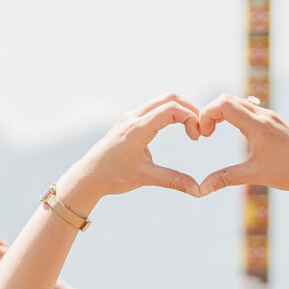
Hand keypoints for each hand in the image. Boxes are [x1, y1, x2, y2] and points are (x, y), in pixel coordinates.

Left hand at [58, 93, 206, 208]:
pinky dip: (169, 113)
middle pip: (169, 98)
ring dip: (179, 110)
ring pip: (161, 101)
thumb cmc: (113, 176)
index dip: (191, 118)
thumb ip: (173, 180)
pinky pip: (153, 108)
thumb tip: (198, 190)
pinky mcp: (130, 121)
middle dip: (189, 109)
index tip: (196, 138)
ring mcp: (131, 117)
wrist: (89, 175)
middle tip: (199, 129)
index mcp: (138, 128)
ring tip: (190, 129)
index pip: (172, 109)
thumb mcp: (145, 178)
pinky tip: (175, 128)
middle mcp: (134, 117)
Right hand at [194, 93, 288, 197]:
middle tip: (206, 133)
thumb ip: (225, 178)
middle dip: (211, 112)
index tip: (203, 135)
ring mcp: (272, 116)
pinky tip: (236, 131)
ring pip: (240, 102)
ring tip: (215, 131)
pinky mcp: (277, 121)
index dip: (206, 114)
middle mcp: (264, 115)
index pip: (223, 104)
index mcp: (257, 124)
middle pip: (228, 99)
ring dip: (223, 112)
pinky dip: (236, 114)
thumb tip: (201, 190)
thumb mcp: (254, 175)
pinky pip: (251, 109)